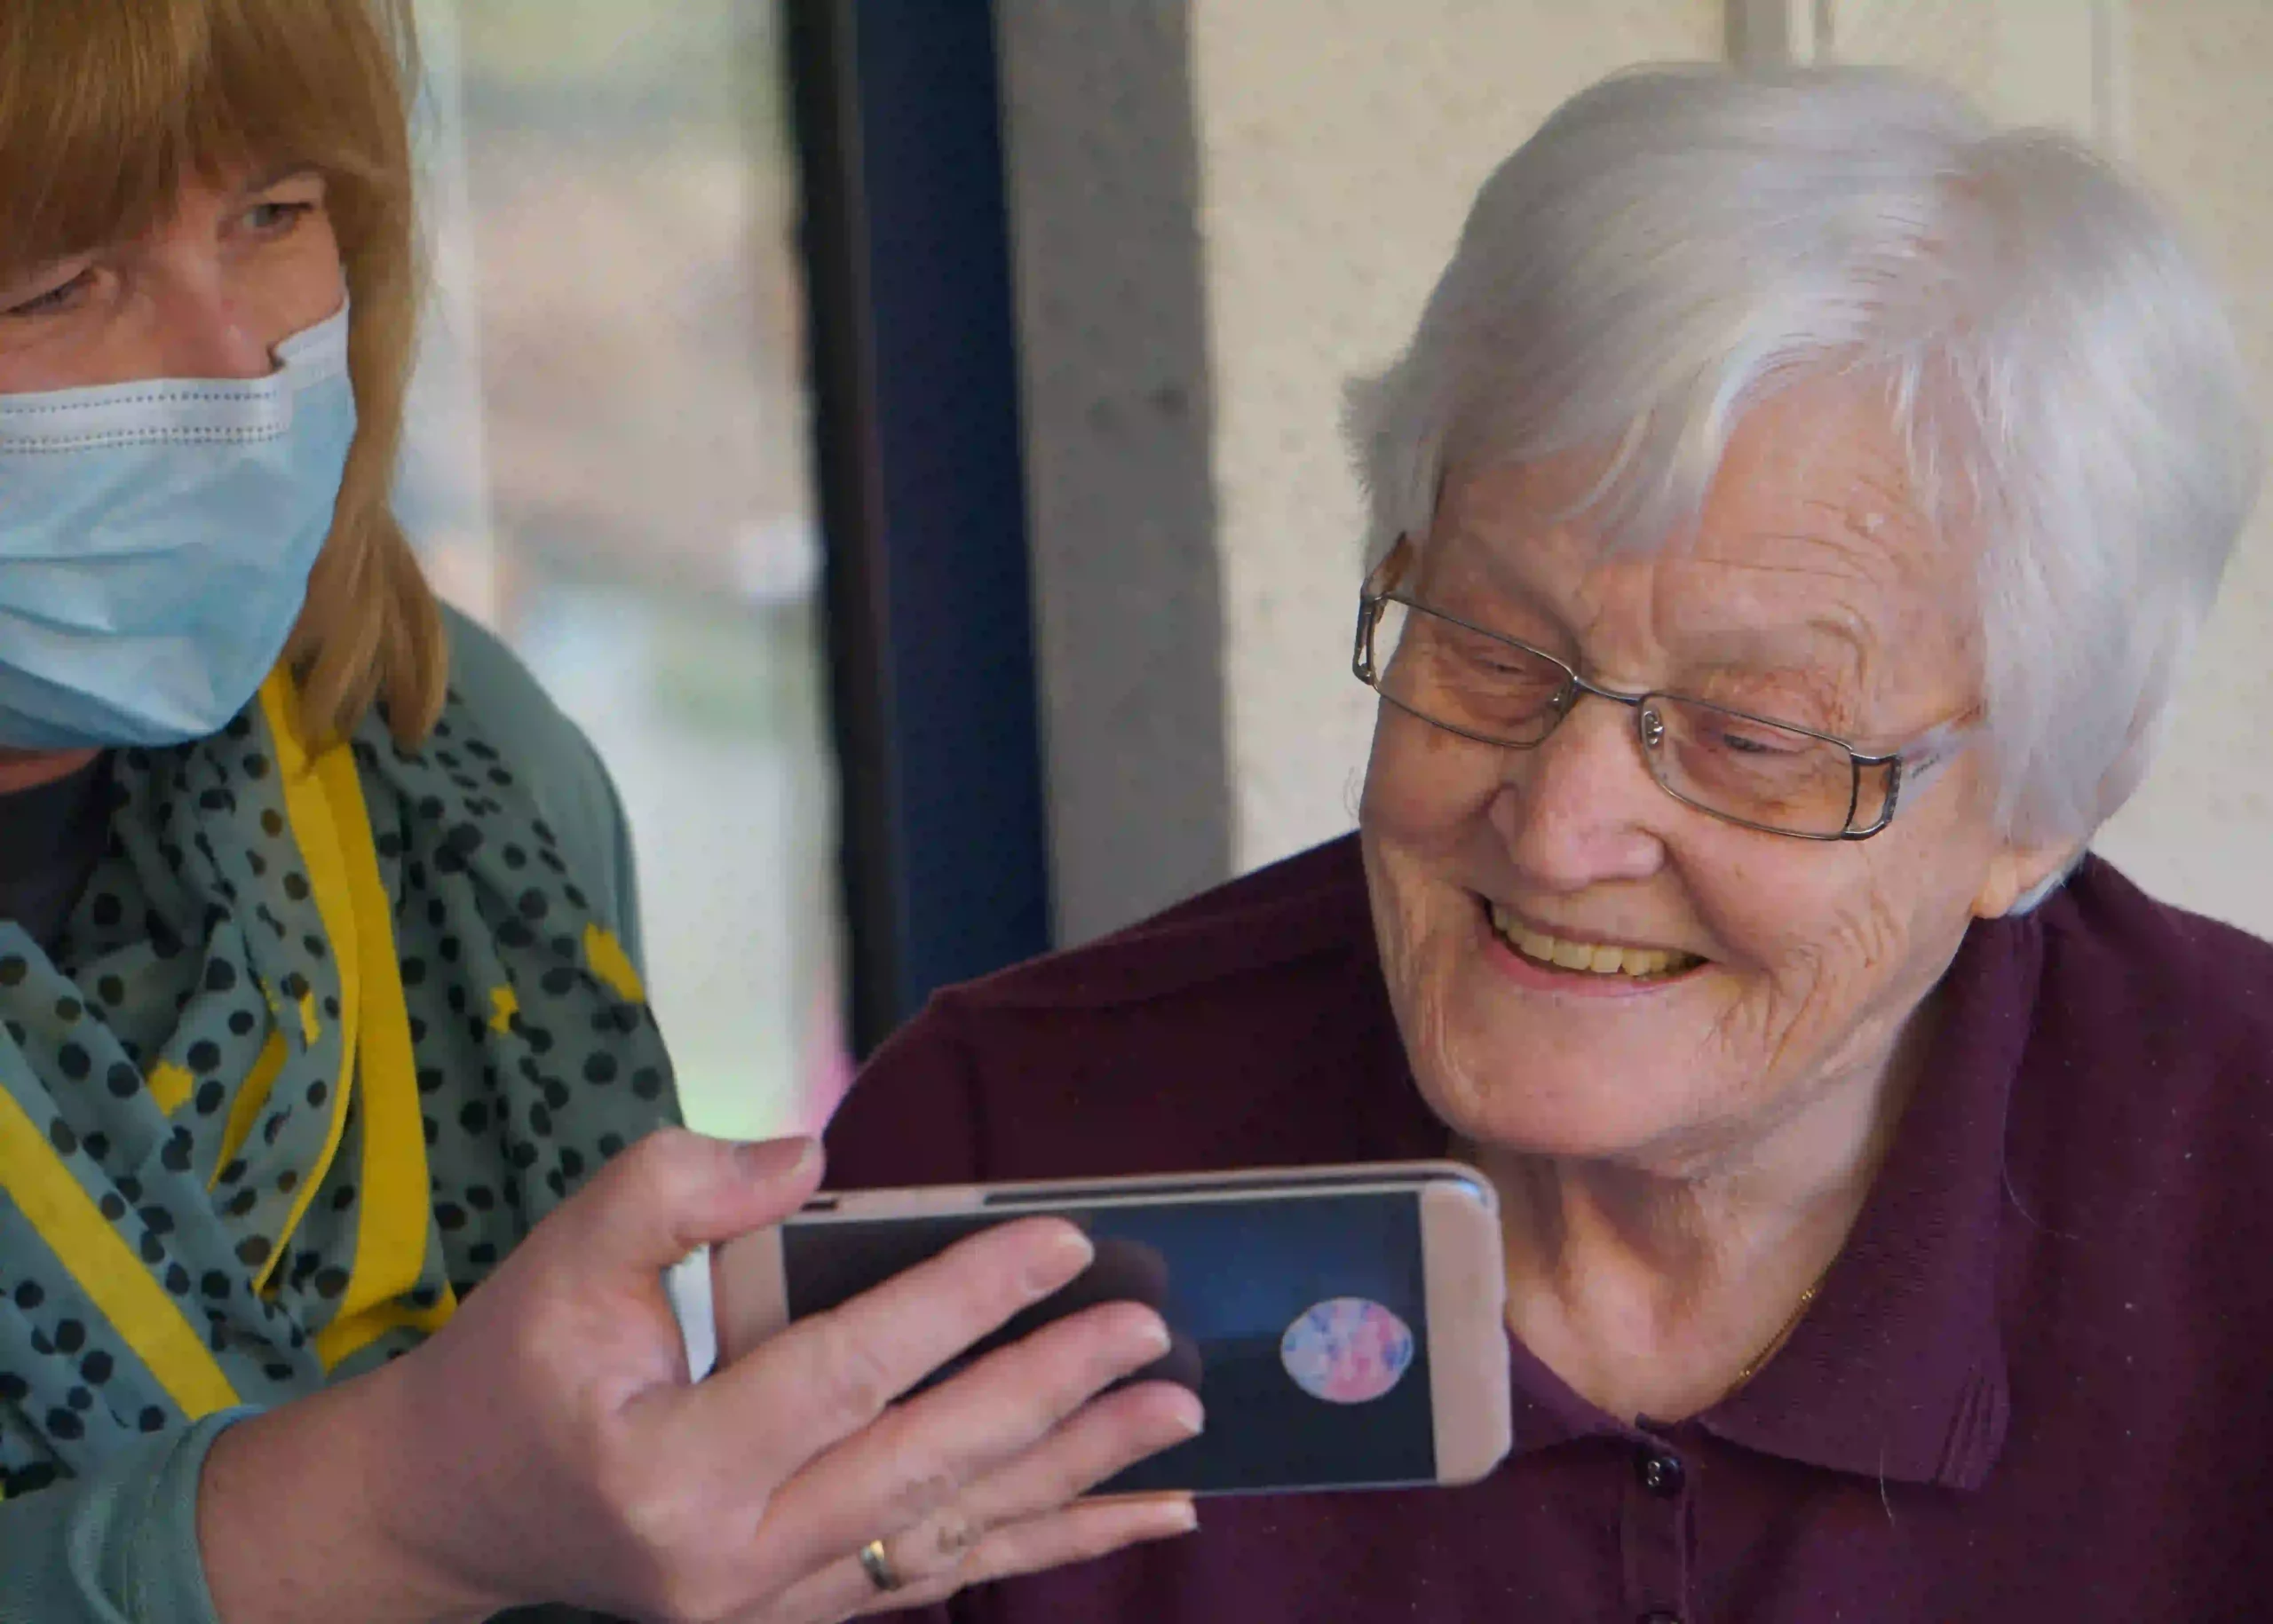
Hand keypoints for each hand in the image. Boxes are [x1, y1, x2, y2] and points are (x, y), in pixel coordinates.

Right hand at [313, 1131, 1198, 1622]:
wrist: (456, 1511)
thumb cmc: (516, 1368)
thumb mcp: (562, 1255)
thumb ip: (677, 1188)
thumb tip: (813, 1157)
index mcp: (670, 1467)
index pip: (845, 1371)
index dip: (959, 1300)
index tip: (1060, 1240)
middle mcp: (729, 1561)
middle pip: (924, 1466)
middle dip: (1050, 1396)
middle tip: (1149, 1335)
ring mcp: (770, 1606)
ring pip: (950, 1534)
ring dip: (1075, 1478)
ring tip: (1176, 1426)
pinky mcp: (797, 1613)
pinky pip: (937, 1575)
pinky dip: (1039, 1543)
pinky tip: (1130, 1517)